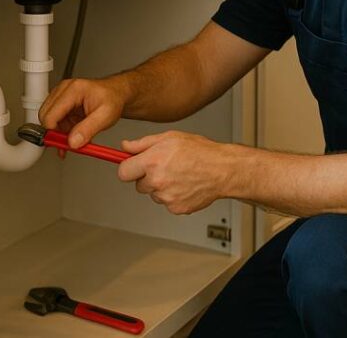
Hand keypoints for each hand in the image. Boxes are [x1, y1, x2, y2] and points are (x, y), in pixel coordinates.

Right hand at [38, 78, 125, 148]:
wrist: (116, 94)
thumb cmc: (112, 99)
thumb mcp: (106, 116)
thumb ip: (88, 130)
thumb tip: (73, 142)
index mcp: (73, 90)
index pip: (51, 114)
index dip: (53, 132)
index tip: (61, 144)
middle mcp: (64, 90)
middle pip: (45, 116)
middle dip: (55, 133)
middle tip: (68, 144)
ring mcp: (61, 96)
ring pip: (48, 119)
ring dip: (59, 133)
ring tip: (74, 139)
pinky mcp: (61, 103)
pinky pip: (54, 120)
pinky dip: (62, 130)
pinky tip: (72, 135)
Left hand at [117, 131, 234, 214]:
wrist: (223, 170)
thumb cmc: (200, 151)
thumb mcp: (170, 137)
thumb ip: (143, 143)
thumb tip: (125, 146)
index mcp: (153, 161)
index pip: (123, 172)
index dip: (127, 169)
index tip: (131, 167)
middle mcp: (157, 180)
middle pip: (138, 185)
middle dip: (147, 177)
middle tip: (165, 167)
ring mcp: (166, 197)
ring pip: (154, 194)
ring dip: (161, 187)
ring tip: (180, 174)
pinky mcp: (176, 208)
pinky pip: (167, 203)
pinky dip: (173, 196)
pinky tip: (185, 185)